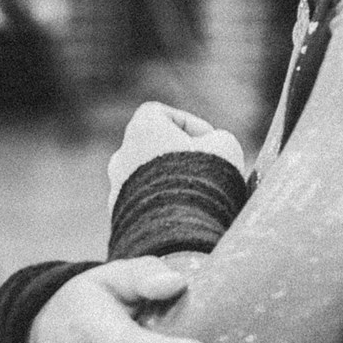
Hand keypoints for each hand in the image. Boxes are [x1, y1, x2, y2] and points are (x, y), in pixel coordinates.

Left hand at [106, 102, 246, 207]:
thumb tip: (214, 145)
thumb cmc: (203, 177)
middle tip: (205, 170)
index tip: (208, 140)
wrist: (177, 229)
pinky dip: (161, 205)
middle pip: (151, 147)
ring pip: (145, 177)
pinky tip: (184, 216)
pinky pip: (143, 204)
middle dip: (177, 156)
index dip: (187, 123)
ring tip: (197, 197)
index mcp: (142, 130)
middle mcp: (122, 155)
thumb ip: (218, 138)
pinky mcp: (119, 215)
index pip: (158, 113)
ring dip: (169, 182)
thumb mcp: (226, 146)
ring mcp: (116, 186)